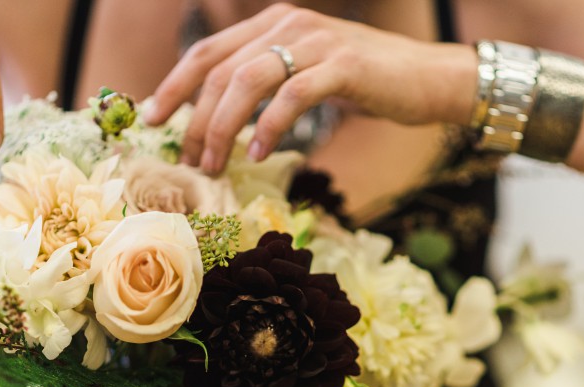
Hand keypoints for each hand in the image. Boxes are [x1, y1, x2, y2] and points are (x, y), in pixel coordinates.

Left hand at [145, 3, 477, 174]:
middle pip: (220, 71)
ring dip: (223, 128)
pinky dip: (269, 128)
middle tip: (189, 160)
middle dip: (196, 120)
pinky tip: (258, 154)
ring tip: (215, 165)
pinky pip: (291, 97)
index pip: (207, 51)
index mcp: (274, 23)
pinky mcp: (343, 66)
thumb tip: (224, 120)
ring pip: (247, 82)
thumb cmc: (368, 84)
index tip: (153, 119)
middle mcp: (288, 24)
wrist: (430, 79)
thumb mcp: (309, 74)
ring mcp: (316, 41)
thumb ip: (269, 83)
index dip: (174, 85)